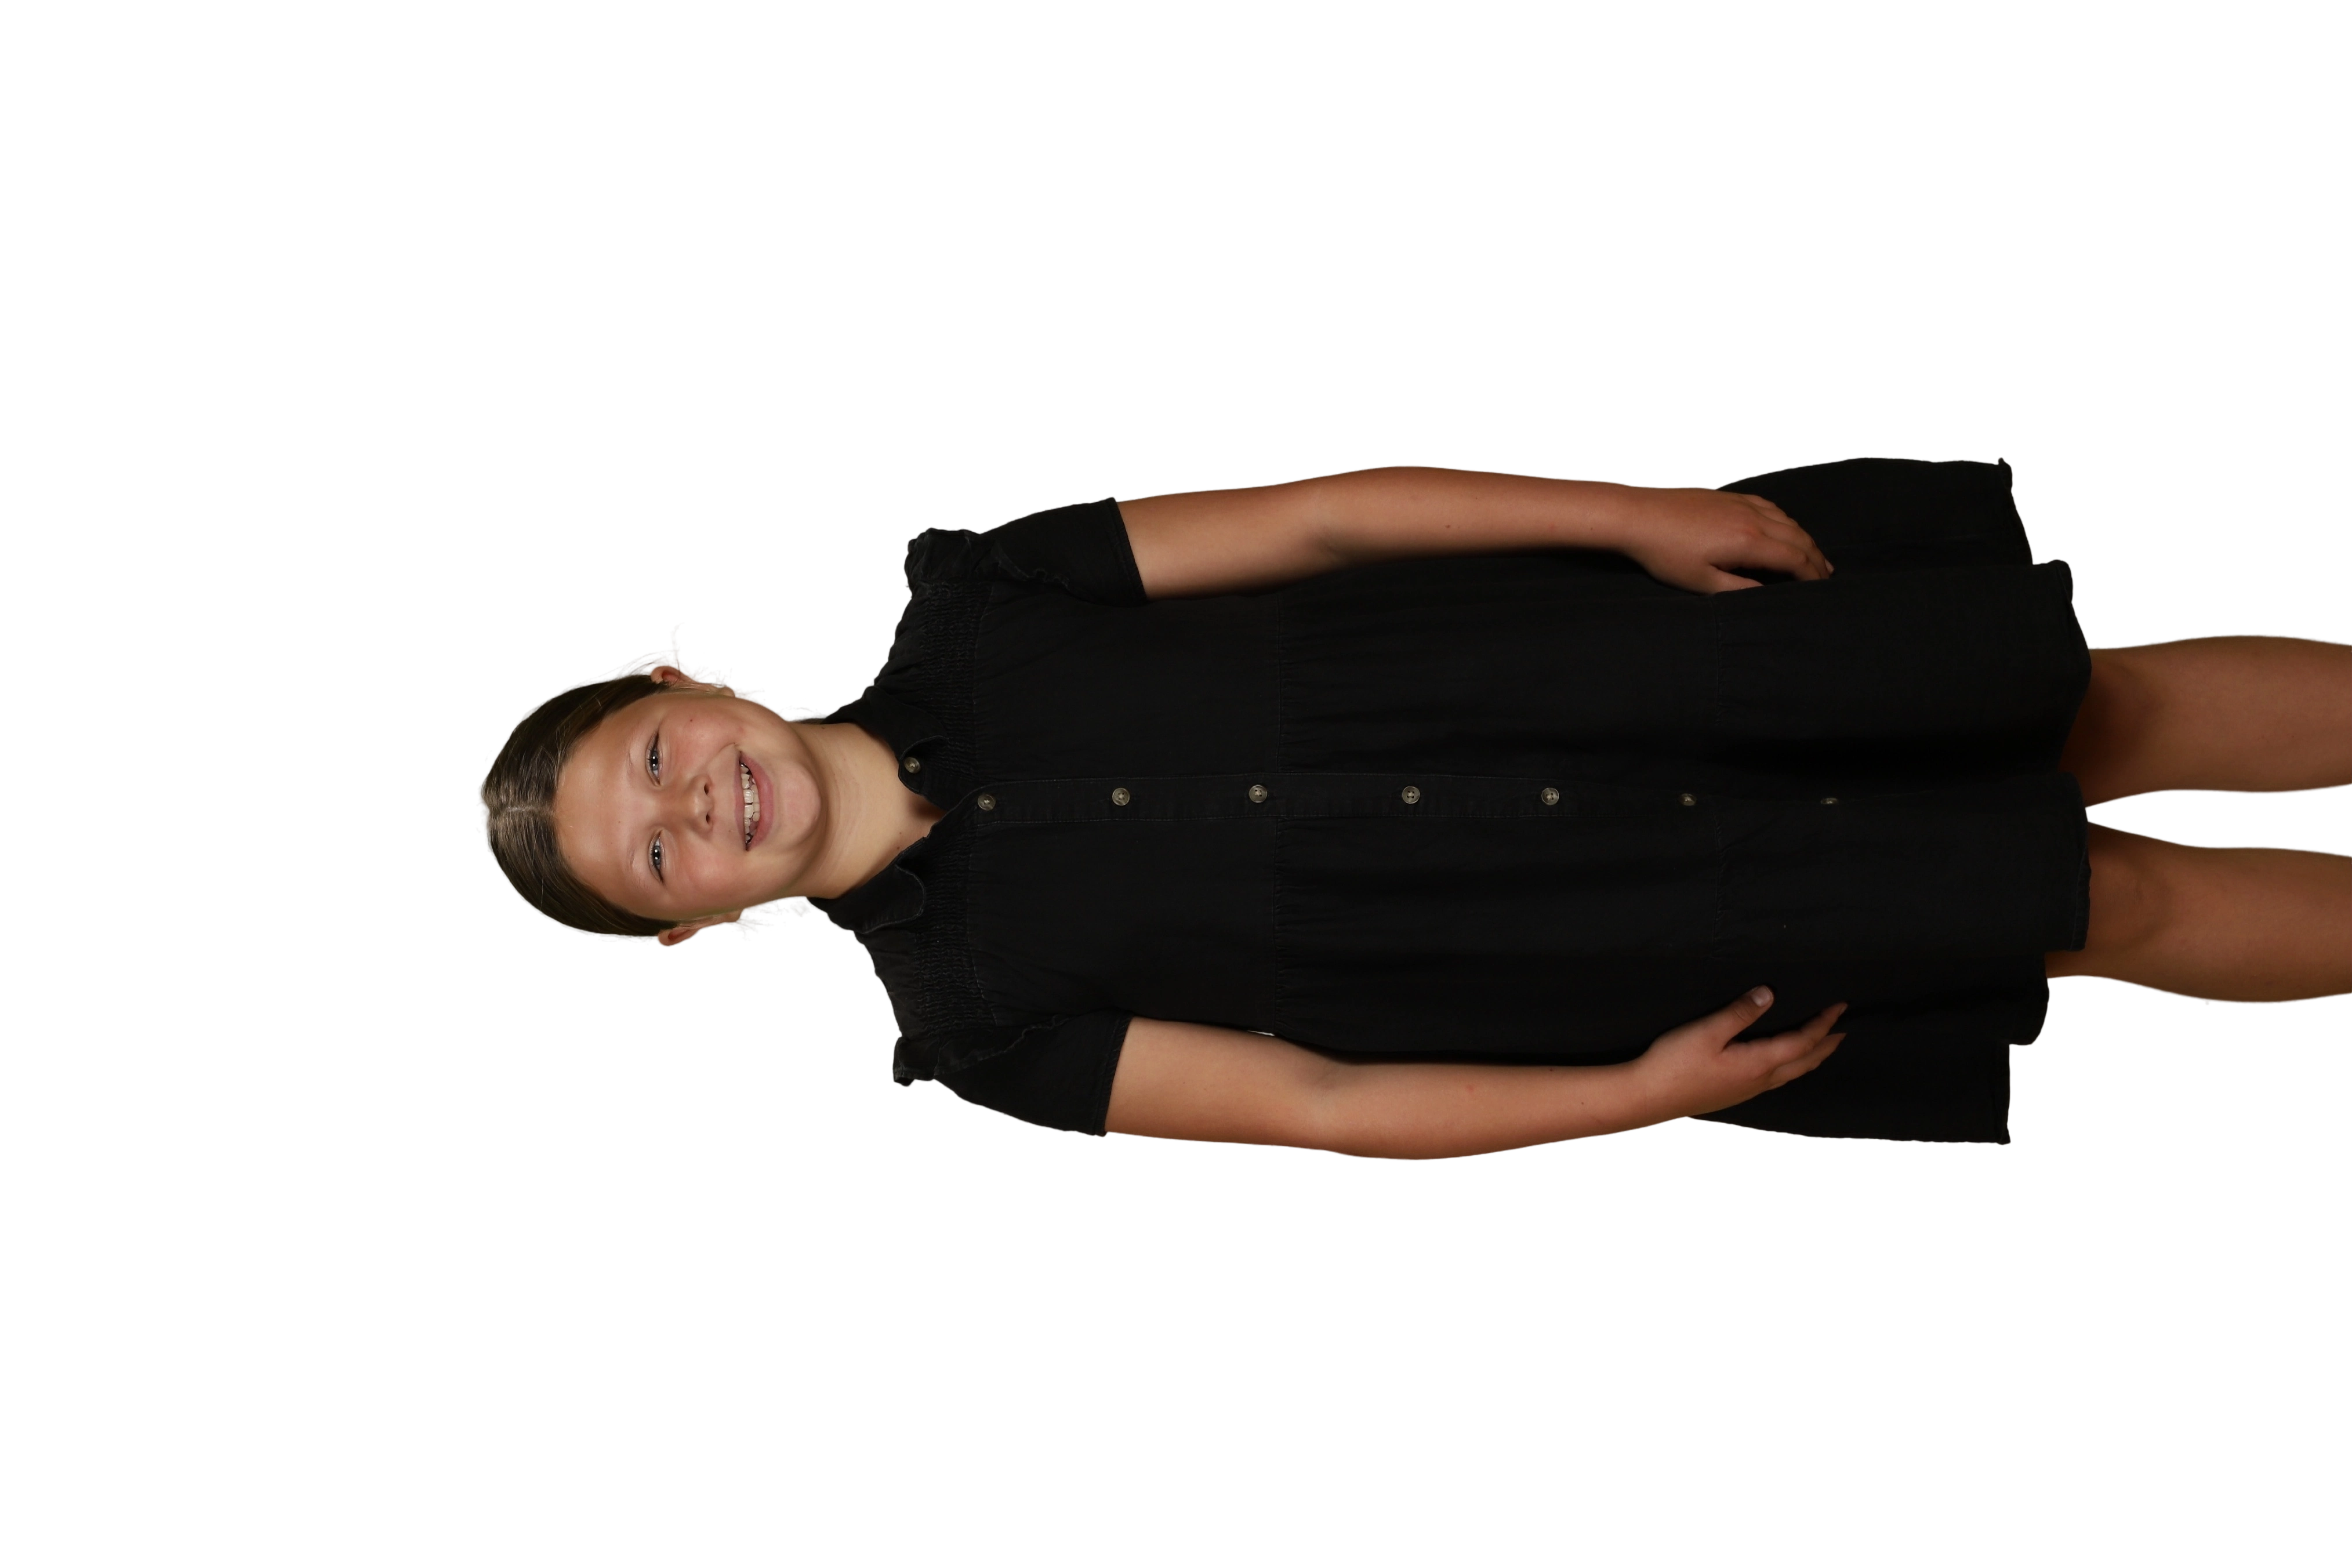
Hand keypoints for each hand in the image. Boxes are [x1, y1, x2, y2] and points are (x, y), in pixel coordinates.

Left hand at [1617, 488, 1834, 594]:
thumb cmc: (1665, 554)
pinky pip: (1771, 507)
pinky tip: (1786, 529)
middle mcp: (1753, 518)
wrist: (1638, 516)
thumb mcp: (1702, 582)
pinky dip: (1786, 521)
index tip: (1821, 589)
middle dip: (1816, 558)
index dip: (1812, 575)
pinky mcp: (1731, 496)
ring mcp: (1742, 503)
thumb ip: (1738, 589)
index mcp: (1748, 542)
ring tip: (1815, 555)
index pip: (1795, 559)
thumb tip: (1766, 593)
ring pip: (1787, 521)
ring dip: (1804, 539)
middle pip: (1798, 538)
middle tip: (1827, 575)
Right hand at [1628, 987, 1847, 1122]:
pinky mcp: (1734, 1094)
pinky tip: (1781, 1066)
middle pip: (1804, 1062)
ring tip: (1821, 1048)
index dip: (1823, 1023)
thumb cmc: (1674, 1063)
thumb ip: (1739, 1013)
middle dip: (1825, 1045)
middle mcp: (1759, 1081)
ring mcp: (1747, 1091)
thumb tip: (1769, 994)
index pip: (1802, 1041)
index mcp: (1757, 1063)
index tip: (1839, 1006)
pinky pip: (1775, 1081)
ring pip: (1791, 1074)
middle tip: (1843, 1031)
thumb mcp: (1706, 1031)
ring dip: (1811, 1059)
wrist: (1648, 1097)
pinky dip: (1791, 1068)